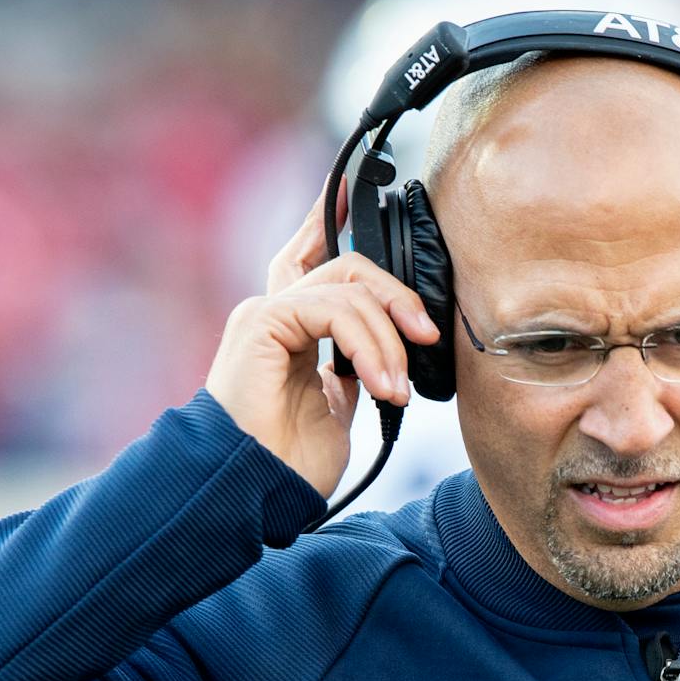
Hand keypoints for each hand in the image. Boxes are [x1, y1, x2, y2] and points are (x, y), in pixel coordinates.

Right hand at [203, 192, 441, 496]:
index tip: (356, 190)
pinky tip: (379, 384)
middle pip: (343, 265)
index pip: (311, 259)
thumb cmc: (288, 461)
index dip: (331, 219)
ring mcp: (263, 315)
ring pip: (346, 287)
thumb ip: (356, 367)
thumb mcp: (338, 406)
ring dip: (387, 338)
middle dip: (394, 293)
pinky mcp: (261, 323)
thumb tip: (394, 351)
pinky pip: (331, 307)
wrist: (254, 490)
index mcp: (289, 330)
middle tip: (424, 335)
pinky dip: (367, 343)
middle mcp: (272, 313)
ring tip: (396, 389)